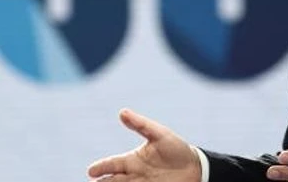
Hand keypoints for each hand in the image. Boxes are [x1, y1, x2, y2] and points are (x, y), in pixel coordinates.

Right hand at [87, 108, 201, 181]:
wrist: (197, 168)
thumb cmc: (177, 149)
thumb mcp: (159, 134)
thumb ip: (141, 125)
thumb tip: (122, 112)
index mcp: (133, 160)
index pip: (113, 164)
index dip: (101, 168)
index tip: (91, 171)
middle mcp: (134, 174)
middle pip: (113, 180)